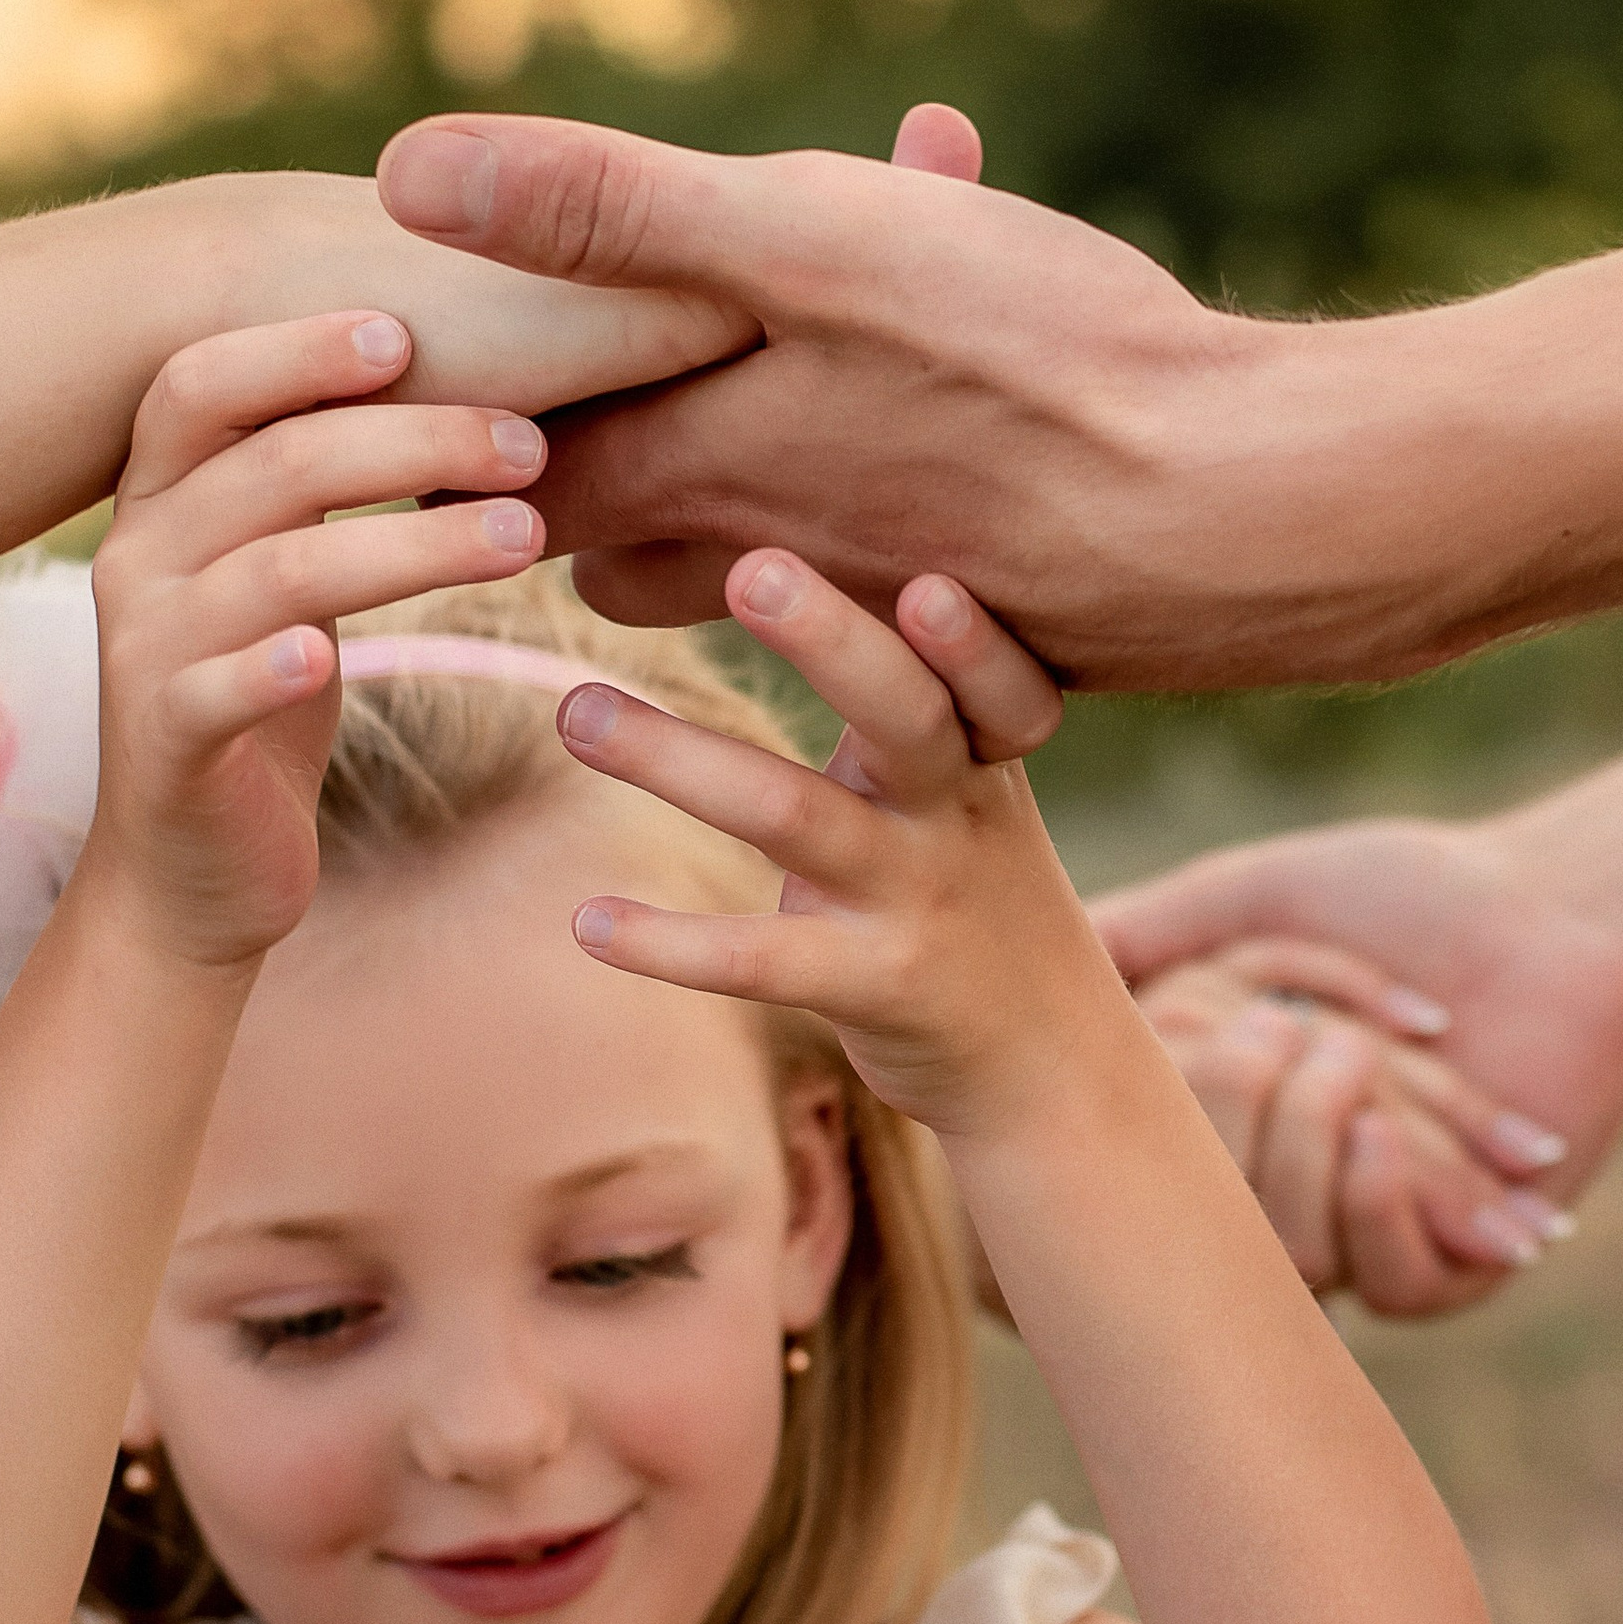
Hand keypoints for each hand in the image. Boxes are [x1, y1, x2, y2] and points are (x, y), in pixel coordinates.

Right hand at [86, 310, 549, 970]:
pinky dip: (270, 665)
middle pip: (272, 464)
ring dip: (409, 545)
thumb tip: (454, 379)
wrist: (190, 874)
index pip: (203, 383)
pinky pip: (215, 691)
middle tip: (530, 445)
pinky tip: (327, 655)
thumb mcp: (288, 572)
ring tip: (524, 536)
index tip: (408, 333)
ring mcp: (145, 652)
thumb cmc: (262, 696)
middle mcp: (138, 558)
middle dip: (412, 441)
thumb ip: (321, 485)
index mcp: (162, 500)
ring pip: (276, 571)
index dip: (297, 348)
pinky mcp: (166, 746)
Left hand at [375, 112, 1378, 691]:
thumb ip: (609, 214)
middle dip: (599, 493)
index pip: (533, 477)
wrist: (1248, 513)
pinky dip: (909, 549)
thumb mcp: (806, 245)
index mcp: (717, 469)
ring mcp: (899, 617)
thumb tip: (402, 175)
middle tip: (576, 422)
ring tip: (767, 430)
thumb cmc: (1030, 367)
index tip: (434, 404)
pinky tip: (959, 478)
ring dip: (756, 512)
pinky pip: (926, 622)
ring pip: (777, 585)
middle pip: (630, 561)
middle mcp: (790, 563)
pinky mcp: (1015, 642)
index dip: (474, 442)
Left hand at [553, 546, 1115, 1138]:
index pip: (992, 677)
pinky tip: (589, 921)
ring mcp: (914, 902)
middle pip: (905, 715)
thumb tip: (775, 564)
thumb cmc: (978, 894)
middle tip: (748, 567)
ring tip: (575, 712)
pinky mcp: (872, 987)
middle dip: (831, 641)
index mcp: (980, 753)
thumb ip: (898, 699)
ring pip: (794, 817)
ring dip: (677, 760)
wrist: (1047, 1059)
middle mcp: (955, 815)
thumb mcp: (963, 791)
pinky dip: (669, 942)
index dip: (970, 636)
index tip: (925, 576)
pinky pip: (762, 960)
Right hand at [1092, 818, 1622, 1311]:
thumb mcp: (1246, 900)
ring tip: (1360, 1064)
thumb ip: (1136, 939)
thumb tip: (1008, 962)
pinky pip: (1377, 1284)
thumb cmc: (1406, 895)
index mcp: (1217, 1126)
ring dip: (1316, 1139)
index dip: (1136, 1107)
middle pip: (1204, 1208)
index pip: (1135, 1157)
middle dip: (1238, 1104)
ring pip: (1286, 1251)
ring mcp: (1354, 1243)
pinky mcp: (1444, 1272)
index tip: (1176, 1030)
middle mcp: (1273, 1198)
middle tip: (1291, 1033)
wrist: (1561, 917)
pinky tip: (1380, 1140)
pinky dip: (1378, 1204)